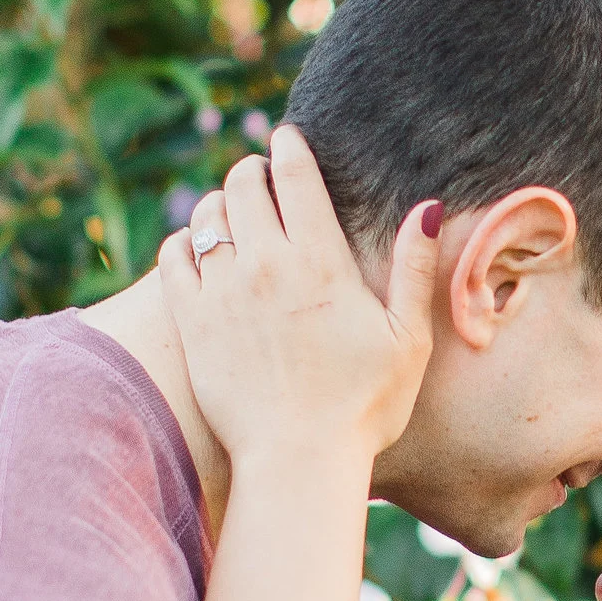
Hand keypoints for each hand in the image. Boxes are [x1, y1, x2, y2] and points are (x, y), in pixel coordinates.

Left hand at [155, 123, 438, 472]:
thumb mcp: (408, 338)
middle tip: (261, 177)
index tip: (288, 138)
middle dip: (253, 170)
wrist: (298, 462)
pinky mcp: (191, 324)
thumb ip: (415, 268)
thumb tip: (428, 207)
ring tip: (232, 212)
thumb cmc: (364, 407)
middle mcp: (266, 266)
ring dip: (219, 203)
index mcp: (321, 262)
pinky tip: (196, 251)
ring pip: (206, 215)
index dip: (290, 146)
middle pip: (244, 184)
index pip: (295, 175)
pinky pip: (173, 258)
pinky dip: (183, 243)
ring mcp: (223, 293)